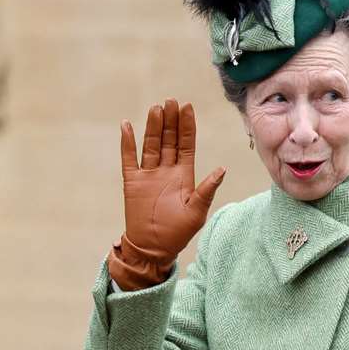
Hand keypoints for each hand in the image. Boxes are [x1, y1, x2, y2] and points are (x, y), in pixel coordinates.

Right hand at [111, 98, 225, 289]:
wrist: (152, 249)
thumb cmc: (177, 233)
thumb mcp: (197, 211)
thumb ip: (207, 189)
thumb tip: (222, 169)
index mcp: (184, 175)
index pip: (186, 144)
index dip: (187, 126)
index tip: (187, 106)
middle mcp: (166, 170)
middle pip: (168, 139)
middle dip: (170, 120)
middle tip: (171, 100)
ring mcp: (148, 174)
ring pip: (151, 144)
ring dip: (153, 127)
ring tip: (156, 108)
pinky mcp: (133, 182)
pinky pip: (129, 158)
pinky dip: (127, 143)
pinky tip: (127, 126)